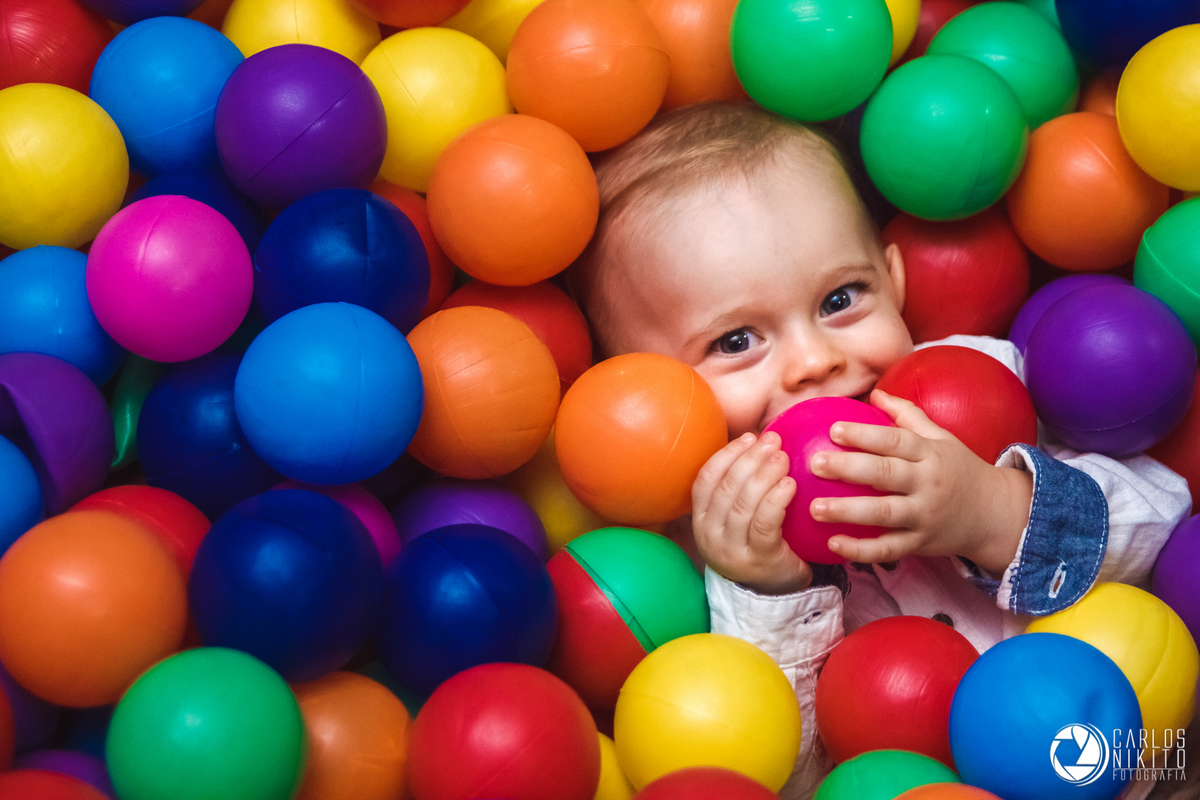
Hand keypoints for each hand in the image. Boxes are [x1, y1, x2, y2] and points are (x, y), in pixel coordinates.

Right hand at [691, 431, 812, 594]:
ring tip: (782, 457)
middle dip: (750, 459)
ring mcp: (732, 549)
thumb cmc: (758, 545)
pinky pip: (765, 523)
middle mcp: (710, 535)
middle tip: (773, 441)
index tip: (750, 437)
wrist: (774, 593)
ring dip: (764, 475)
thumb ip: (740, 489)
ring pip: (743, 504)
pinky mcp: (759, 560)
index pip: (706, 480)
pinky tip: (789, 484)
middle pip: (725, 488)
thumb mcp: (737, 519)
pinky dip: (776, 500)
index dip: (727, 454)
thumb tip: (758, 442)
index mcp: (702, 520)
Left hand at [810, 389, 1031, 575]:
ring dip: (848, 512)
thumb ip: (908, 415)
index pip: (895, 441)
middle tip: (815, 464)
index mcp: (930, 454)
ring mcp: (924, 516)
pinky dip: (861, 550)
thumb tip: (876, 392)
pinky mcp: (920, 543)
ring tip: (815, 508)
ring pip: (884, 514)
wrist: (995, 514)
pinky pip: (888, 549)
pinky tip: (833, 544)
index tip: (833, 430)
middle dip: (849, 468)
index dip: (864, 434)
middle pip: (886, 474)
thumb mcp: (941, 438)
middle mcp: (927, 484)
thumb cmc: (959, 470)